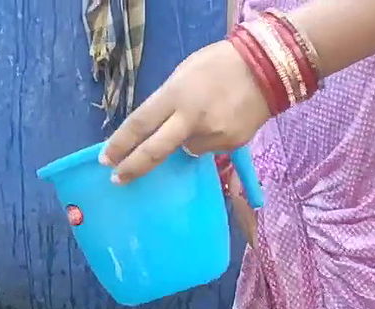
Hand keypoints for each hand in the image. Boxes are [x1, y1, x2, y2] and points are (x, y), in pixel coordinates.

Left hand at [100, 41, 270, 183]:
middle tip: (118, 179)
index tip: (106, 159)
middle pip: (154, 151)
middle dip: (133, 167)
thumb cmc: (219, 63)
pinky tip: (220, 120)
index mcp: (175, 95)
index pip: (139, 124)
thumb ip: (168, 102)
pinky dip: (207, 139)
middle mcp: (191, 119)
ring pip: (186, 150)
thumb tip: (154, 127)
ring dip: (184, 141)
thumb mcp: (183, 75)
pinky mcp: (231, 145)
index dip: (119, 144)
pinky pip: (209, 148)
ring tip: (204, 116)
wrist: (268, 68)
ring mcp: (213, 135)